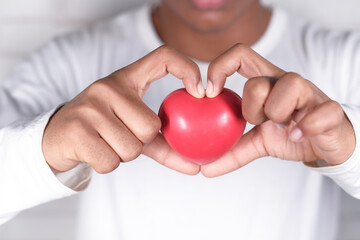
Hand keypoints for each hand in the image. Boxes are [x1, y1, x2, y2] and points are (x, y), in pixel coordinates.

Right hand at [43, 46, 204, 174]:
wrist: (56, 136)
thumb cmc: (103, 129)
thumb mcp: (131, 126)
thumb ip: (164, 142)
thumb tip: (196, 167)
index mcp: (125, 79)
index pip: (163, 57)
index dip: (187, 68)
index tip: (200, 92)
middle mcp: (107, 87)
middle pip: (150, 127)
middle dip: (141, 143)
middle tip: (122, 136)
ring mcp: (90, 106)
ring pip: (132, 148)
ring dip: (123, 155)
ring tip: (106, 142)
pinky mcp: (77, 129)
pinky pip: (111, 161)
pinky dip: (107, 164)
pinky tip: (94, 151)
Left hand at [201, 43, 355, 176]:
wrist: (327, 148)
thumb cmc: (292, 135)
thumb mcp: (259, 142)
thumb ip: (234, 151)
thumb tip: (206, 168)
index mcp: (267, 84)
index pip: (241, 55)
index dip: (220, 67)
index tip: (210, 93)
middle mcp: (286, 84)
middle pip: (258, 82)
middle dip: (251, 110)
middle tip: (259, 123)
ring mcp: (310, 95)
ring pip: (291, 84)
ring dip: (277, 113)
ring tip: (282, 129)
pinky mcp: (331, 112)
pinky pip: (322, 111)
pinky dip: (307, 126)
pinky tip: (296, 135)